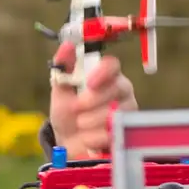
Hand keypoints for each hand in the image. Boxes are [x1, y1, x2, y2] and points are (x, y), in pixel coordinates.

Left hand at [48, 41, 136, 158]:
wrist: (68, 143)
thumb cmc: (68, 113)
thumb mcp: (61, 90)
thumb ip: (63, 67)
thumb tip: (67, 45)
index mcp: (107, 76)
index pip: (113, 65)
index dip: (103, 72)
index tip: (89, 82)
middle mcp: (122, 92)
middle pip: (117, 88)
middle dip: (93, 99)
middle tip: (76, 107)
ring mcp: (127, 114)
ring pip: (116, 112)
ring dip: (91, 121)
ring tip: (80, 125)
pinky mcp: (127, 135)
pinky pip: (114, 135)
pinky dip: (95, 138)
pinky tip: (88, 140)